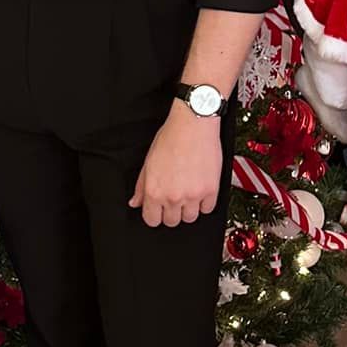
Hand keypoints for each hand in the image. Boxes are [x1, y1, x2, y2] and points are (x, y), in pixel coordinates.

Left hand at [129, 106, 223, 227]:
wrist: (193, 125)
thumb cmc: (171, 138)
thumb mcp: (148, 161)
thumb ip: (141, 186)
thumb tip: (136, 202)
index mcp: (154, 191)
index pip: (152, 220)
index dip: (155, 215)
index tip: (159, 210)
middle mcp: (173, 196)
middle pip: (172, 222)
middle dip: (172, 212)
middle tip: (175, 198)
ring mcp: (193, 195)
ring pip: (190, 218)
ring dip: (189, 209)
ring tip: (188, 193)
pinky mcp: (211, 190)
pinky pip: (208, 209)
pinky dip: (205, 203)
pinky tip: (201, 190)